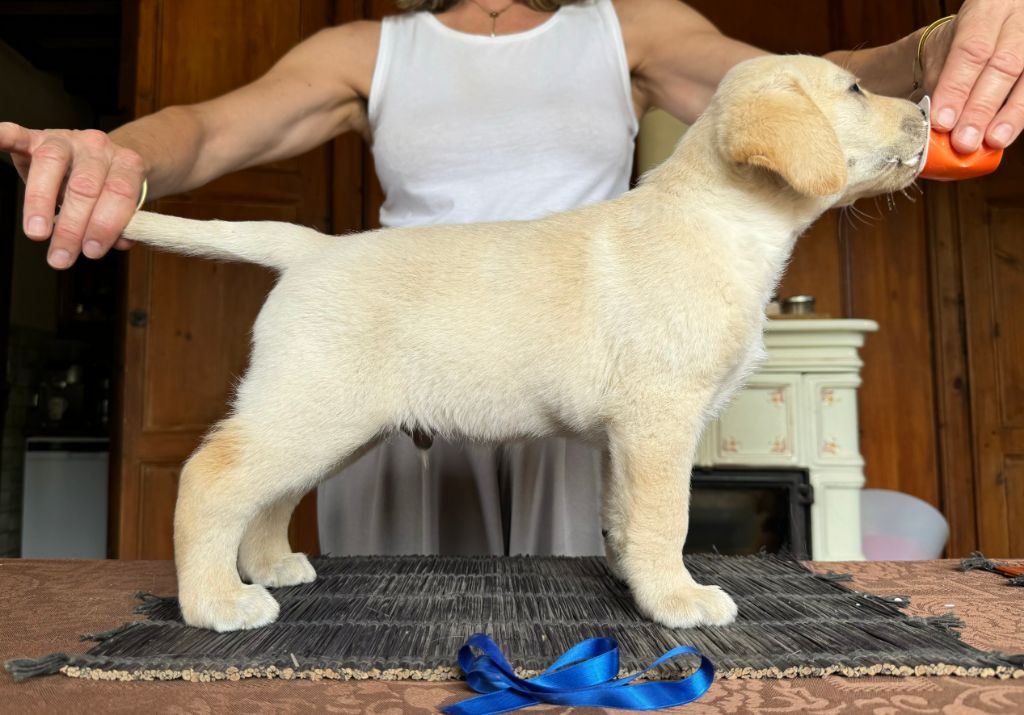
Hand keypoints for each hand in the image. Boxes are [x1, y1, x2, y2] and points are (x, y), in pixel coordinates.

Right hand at [0, 122, 143, 268]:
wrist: (100, 155)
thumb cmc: (110, 186)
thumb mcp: (123, 206)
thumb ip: (124, 223)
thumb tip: (119, 242)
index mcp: (126, 163)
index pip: (120, 193)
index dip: (106, 225)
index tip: (91, 252)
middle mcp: (98, 147)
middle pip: (85, 185)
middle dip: (72, 227)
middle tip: (61, 256)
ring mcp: (66, 139)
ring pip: (52, 163)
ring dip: (41, 202)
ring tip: (37, 233)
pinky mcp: (36, 137)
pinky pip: (18, 135)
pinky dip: (3, 137)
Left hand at [927, 0, 1023, 152]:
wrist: (982, 28)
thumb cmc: (960, 42)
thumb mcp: (944, 51)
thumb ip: (942, 82)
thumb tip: (942, 122)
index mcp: (986, 9)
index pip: (971, 50)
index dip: (957, 89)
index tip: (942, 121)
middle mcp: (1018, 18)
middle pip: (1004, 65)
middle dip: (982, 108)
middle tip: (964, 140)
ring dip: (1009, 115)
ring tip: (992, 141)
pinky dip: (1019, 115)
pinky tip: (1006, 133)